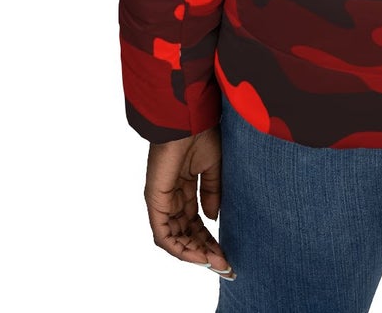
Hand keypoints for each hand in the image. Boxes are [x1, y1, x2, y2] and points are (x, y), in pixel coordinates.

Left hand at [144, 126, 235, 279]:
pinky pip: (163, 234)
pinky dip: (180, 248)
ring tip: (215, 262)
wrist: (190, 118)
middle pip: (185, 233)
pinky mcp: (155, 200)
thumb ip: (211, 194)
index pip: (194, 221)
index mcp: (184, 186)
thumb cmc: (203, 134)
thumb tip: (211, 219)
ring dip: (194, 253)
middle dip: (204, 250)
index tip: (226, 252)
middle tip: (224, 263)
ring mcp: (161, 199)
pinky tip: (199, 255)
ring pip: (175, 238)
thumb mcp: (213, 168)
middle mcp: (171, 196)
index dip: (209, 238)